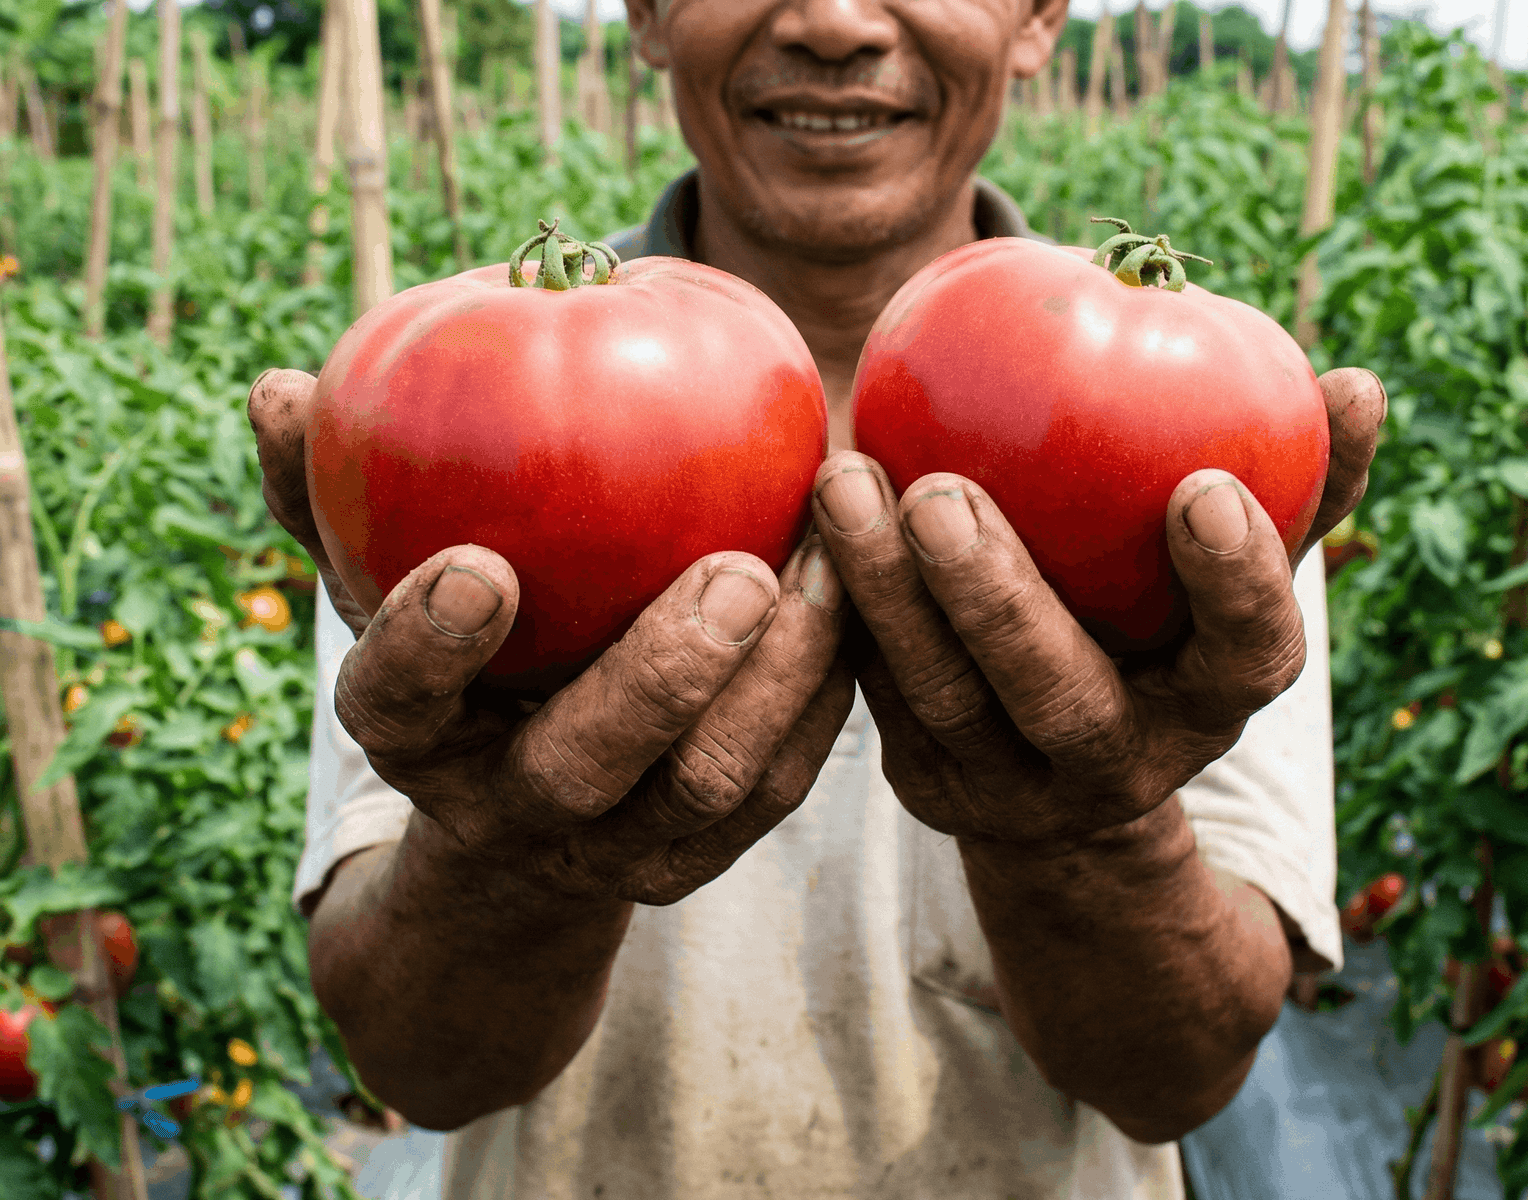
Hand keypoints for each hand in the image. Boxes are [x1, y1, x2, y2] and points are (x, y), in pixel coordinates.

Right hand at [248, 369, 853, 902]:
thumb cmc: (458, 663)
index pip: (391, 705)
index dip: (427, 644)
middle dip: (660, 675)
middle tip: (735, 571)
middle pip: (582, 769)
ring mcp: (619, 849)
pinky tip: (858, 594)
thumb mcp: (378, 586)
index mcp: (416, 739)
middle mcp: (513, 810)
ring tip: (828, 562)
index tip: (481, 563)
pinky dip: (824, 693)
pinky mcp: (708, 851)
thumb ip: (326, 495)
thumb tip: (277, 385)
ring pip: (709, 786)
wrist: (523, 834)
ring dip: (778, 677)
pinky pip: (783, 784)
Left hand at [811, 367, 1384, 841]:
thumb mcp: (1234, 579)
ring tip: (843, 479)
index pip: (1247, 657)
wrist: (1064, 781)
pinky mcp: (923, 778)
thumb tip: (1356, 384)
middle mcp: (1113, 761)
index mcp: (1208, 704)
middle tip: (939, 492)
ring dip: (885, 590)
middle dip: (998, 598)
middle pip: (1057, 693)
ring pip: (938, 696)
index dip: (1237, 583)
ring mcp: (1007, 785)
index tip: (1203, 486)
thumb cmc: (1163, 635)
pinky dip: (837, 607)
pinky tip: (806, 514)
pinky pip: (870, 689)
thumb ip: (1302, 490)